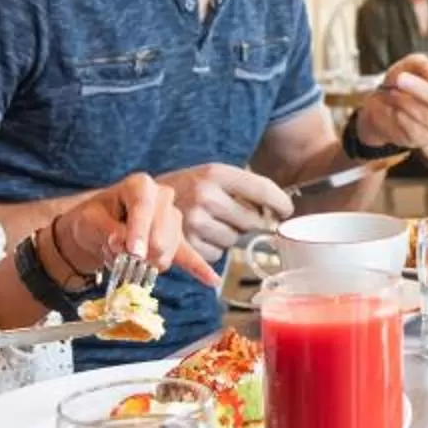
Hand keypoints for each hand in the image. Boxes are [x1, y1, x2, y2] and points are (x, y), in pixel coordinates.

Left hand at [52, 172, 220, 285]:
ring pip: (167, 251)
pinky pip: (190, 257)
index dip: (139, 231)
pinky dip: (200, 269)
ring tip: (123, 259)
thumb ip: (106, 231)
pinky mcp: (177, 241)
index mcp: (141, 186)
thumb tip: (120, 244)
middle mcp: (163, 198)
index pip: (144, 206)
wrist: (100, 225)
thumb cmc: (95, 218)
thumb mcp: (90, 220)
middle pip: (161, 234)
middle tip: (119, 261)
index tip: (132, 252)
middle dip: (140, 254)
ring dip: (143, 264)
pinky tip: (212, 280)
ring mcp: (173, 220)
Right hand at [157, 162, 291, 260]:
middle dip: (254, 223)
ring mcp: (194, 220)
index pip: (262, 189)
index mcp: (215, 172)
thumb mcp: (211, 176)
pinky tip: (201, 237)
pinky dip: (213, 250)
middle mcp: (205, 194)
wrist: (140, 201)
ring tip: (214, 224)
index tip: (287, 210)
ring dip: (232, 237)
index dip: (280, 202)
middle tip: (244, 219)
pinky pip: (216, 255)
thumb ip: (243, 188)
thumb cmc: (186, 188)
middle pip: (253, 220)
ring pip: (235, 240)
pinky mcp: (185, 243)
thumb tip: (279, 209)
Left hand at [358, 55, 427, 149]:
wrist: (379, 104)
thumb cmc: (400, 82)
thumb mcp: (410, 65)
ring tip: (394, 93)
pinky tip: (396, 110)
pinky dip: (401, 116)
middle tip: (402, 80)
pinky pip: (415, 129)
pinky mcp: (424, 141)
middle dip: (422, 90)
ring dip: (407, 103)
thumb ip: (424, 65)